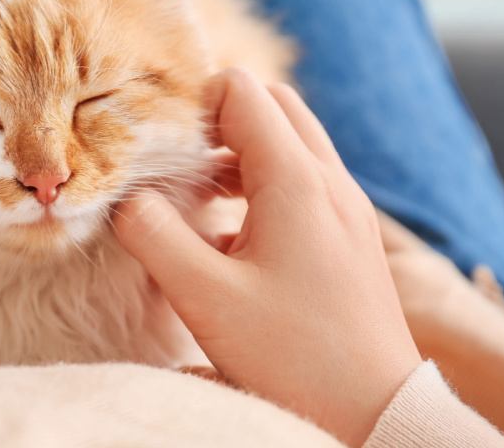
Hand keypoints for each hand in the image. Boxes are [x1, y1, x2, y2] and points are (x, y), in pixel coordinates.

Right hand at [113, 69, 420, 445]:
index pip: (242, 91)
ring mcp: (346, 209)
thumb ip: (155, 237)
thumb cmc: (294, 357)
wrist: (377, 412)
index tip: (158, 143)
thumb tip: (126, 200)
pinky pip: (305, 185)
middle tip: (176, 160)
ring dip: (240, 155)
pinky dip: (264, 188)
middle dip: (219, 120)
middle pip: (273, 107)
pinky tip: (230, 239)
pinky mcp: (350, 239)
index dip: (194, 103)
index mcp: (297, 180)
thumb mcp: (206, 298)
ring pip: (291, 146)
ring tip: (195, 197)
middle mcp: (329, 181)